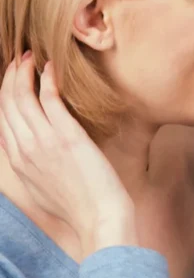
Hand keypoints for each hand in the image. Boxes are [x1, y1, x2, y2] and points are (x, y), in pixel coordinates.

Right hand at [0, 53, 134, 251]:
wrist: (100, 220)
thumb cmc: (79, 207)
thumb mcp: (41, 188)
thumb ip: (28, 165)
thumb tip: (20, 147)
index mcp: (17, 161)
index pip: (2, 118)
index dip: (5, 94)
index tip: (13, 79)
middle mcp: (24, 148)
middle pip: (6, 103)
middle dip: (10, 77)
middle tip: (19, 60)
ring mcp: (43, 141)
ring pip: (21, 97)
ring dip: (23, 72)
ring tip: (30, 57)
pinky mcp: (67, 136)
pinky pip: (50, 99)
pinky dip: (47, 79)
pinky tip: (50, 67)